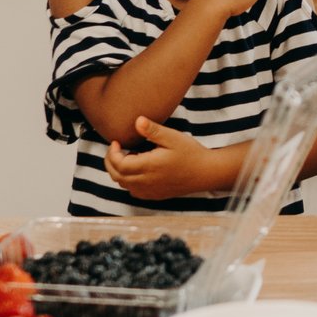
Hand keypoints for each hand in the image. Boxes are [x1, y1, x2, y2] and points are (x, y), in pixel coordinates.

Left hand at [105, 117, 230, 200]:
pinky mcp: (154, 195)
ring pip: (123, 185)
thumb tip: (137, 121)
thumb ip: (153, 130)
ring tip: (130, 156)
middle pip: (116, 176)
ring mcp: (150, 191)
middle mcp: (146, 182)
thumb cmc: (191, 153)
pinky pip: (133, 191)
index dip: (112, 153)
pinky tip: (138, 170)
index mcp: (149, 167)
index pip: (119, 164)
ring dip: (119, 171)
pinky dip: (128, 181)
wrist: (206, 173)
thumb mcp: (173, 137)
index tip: (116, 142)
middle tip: (115, 149)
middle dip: (111, 162)